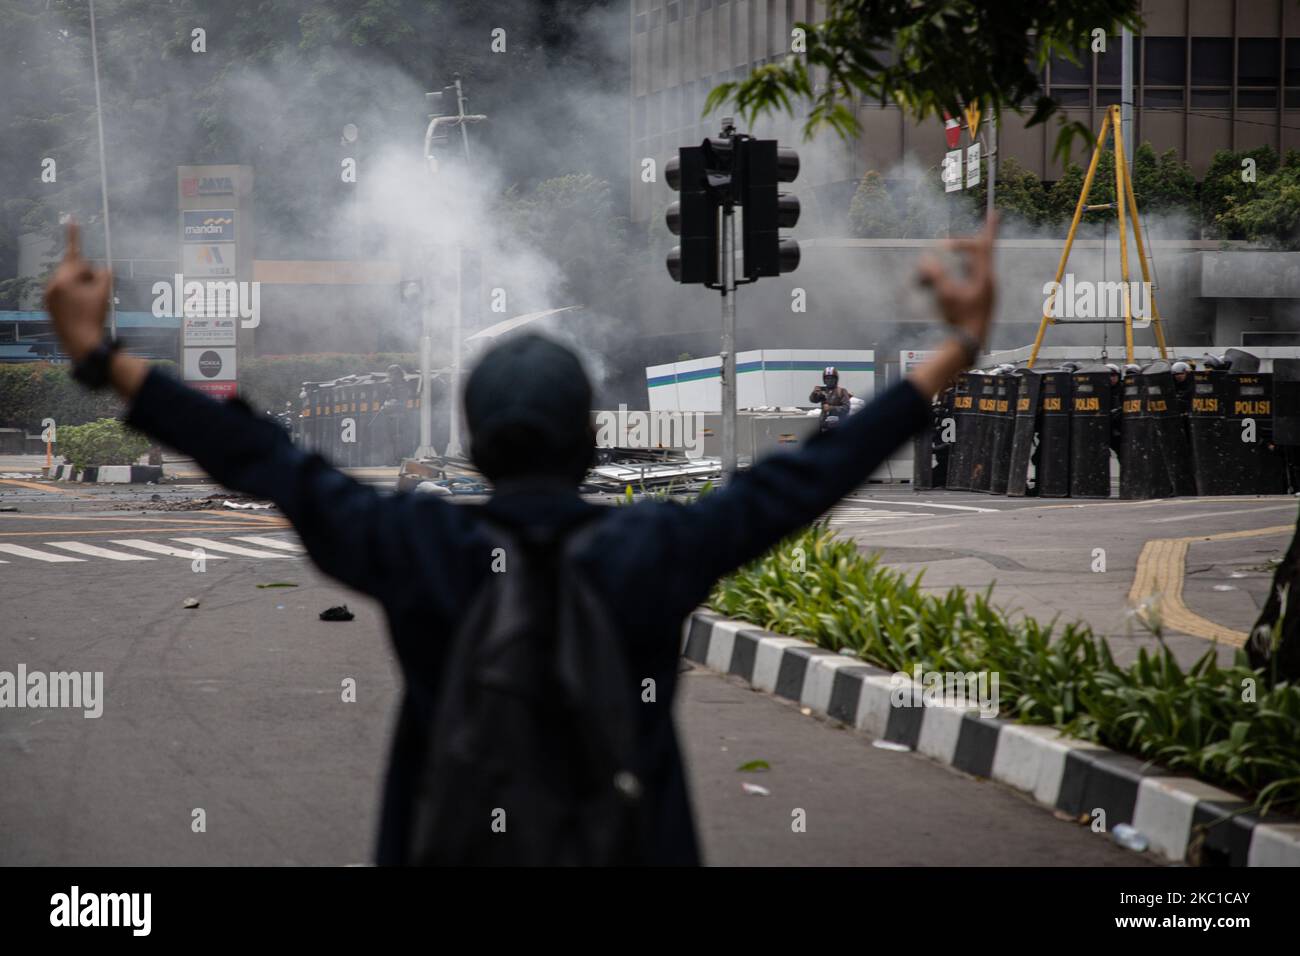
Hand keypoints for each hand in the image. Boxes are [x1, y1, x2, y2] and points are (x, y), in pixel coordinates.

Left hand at [44, 221, 111, 361]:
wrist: (81, 344)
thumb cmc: (93, 317)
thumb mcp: (104, 293)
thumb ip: (104, 276)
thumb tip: (103, 268)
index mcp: (64, 279)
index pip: (74, 253)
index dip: (75, 235)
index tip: (71, 219)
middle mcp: (52, 284)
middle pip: (73, 269)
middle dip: (86, 275)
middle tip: (96, 291)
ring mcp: (49, 295)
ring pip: (68, 281)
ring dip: (80, 286)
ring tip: (90, 304)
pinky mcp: (49, 305)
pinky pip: (63, 292)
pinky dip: (74, 296)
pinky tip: (82, 308)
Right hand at [916, 212, 997, 349]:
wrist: (970, 342)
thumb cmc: (960, 318)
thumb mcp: (945, 294)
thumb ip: (935, 275)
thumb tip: (925, 260)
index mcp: (984, 276)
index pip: (986, 246)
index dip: (989, 228)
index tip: (994, 212)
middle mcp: (989, 281)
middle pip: (980, 254)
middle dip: (964, 246)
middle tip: (948, 243)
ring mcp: (986, 291)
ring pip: (976, 267)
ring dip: (964, 259)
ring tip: (952, 255)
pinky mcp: (981, 299)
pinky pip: (973, 278)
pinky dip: (963, 272)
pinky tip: (956, 274)